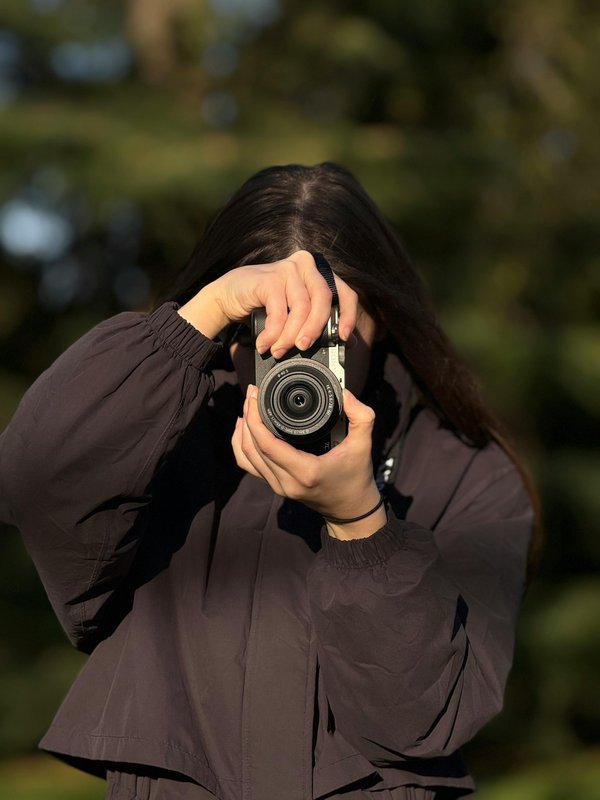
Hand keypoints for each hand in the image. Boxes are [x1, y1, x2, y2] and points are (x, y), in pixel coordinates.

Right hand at [177, 250, 357, 355]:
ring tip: (279, 351)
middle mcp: (306, 265)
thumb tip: (348, 343)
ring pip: (301, 308)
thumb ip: (319, 323)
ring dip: (290, 336)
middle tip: (304, 348)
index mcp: (318, 273)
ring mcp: (288, 269)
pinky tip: (265, 344)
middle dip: (316, 329)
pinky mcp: (270, 278)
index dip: (348, 316)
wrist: (227, 298)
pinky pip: (279, 312)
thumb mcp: (295, 315)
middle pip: (323, 300)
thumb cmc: (264, 307)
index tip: (342, 337)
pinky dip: (273, 334)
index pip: (345, 292)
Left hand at [231, 384, 386, 539]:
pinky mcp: (276, 486)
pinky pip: (249, 466)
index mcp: (305, 471)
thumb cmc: (356, 478)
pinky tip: (243, 428)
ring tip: (247, 407)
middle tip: (252, 394)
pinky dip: (241, 446)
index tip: (256, 396)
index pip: (267, 444)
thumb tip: (345, 394)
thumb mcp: (364, 446)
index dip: (255, 418)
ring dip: (242, 430)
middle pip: (252, 447)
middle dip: (248, 417)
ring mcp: (278, 486)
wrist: (351, 510)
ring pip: (247, 457)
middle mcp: (286, 482)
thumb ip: (361, 417)